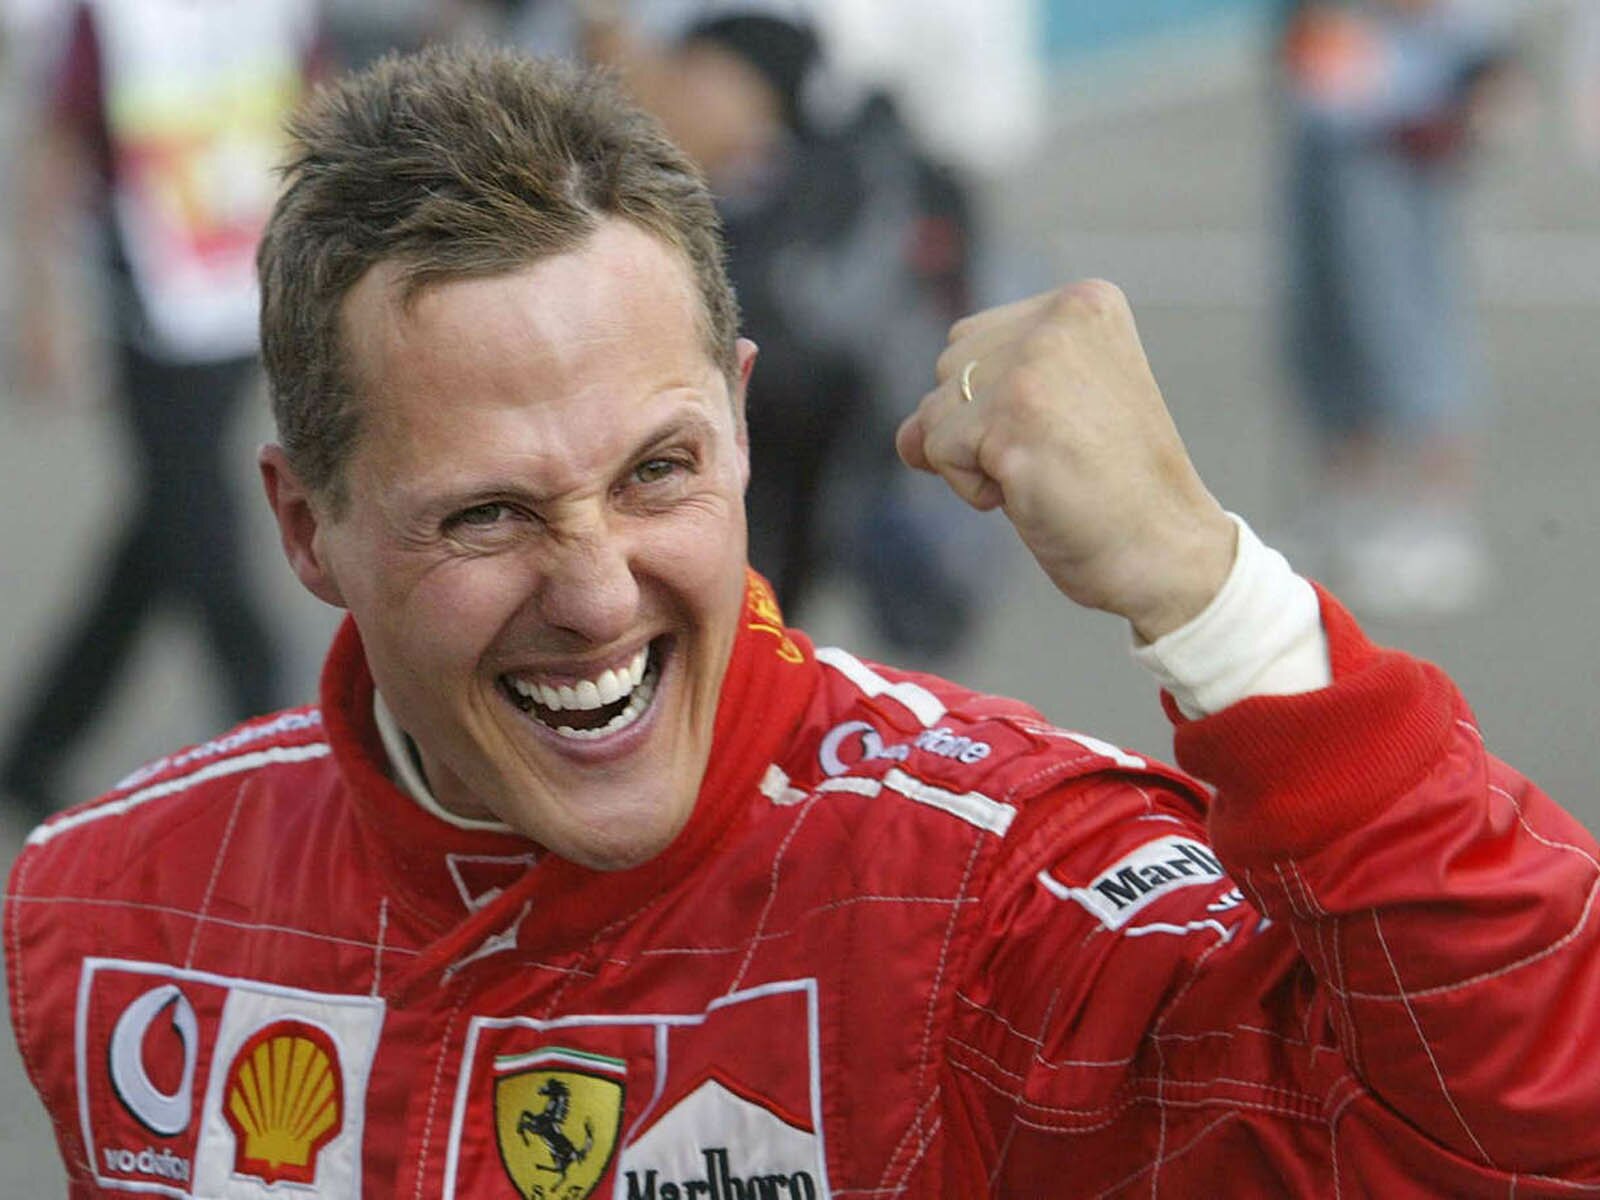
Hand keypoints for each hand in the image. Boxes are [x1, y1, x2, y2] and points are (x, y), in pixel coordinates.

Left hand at [895, 280, 1235, 641]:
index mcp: (1083, 303)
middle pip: (949, 369)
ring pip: (934, 412)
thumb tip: (904, 436)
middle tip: (1058, 455)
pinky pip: (934, 450)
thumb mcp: (1050, 412)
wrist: (1166, 549)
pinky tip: (1032, 490)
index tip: (1066, 429)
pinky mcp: (1011, 420)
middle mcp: (1059, 321)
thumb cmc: (1112, 488)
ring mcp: (1036, 368)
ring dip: (974, 460)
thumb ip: (976, 394)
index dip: (994, 401)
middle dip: (979, 427)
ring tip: (1046, 470)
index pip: (973, 339)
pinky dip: (972, 487)